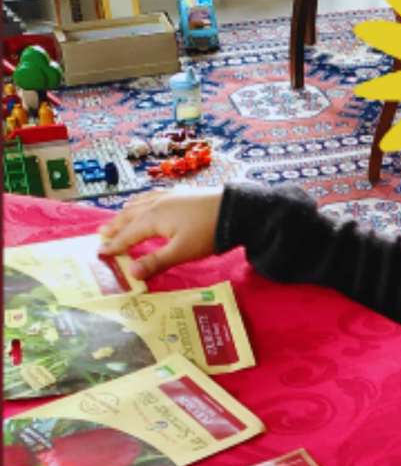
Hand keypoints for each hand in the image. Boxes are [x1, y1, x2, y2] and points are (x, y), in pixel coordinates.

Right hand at [97, 188, 223, 279]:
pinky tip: (146, 202)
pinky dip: (141, 202)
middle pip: (129, 216)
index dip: (114, 245)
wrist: (235, 209)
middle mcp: (156, 204)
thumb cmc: (208, 232)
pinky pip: (152, 196)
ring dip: (126, 213)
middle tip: (101, 235)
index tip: (100, 252)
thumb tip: (130, 273)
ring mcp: (168, 195)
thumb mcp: (181, 252)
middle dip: (115, 226)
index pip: (128, 234)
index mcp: (153, 218)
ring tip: (118, 218)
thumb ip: (156, 262)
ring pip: (139, 204)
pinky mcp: (180, 193)